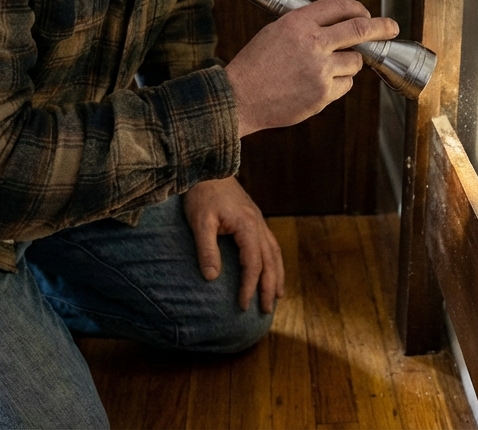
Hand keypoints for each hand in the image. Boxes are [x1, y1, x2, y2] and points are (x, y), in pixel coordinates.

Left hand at [183, 177, 283, 312]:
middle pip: (270, 262)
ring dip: (277, 275)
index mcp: (248, 226)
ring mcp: (259, 221)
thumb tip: (211, 278)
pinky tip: (271, 268)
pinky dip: (274, 261)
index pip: (253, 264)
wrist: (208, 167)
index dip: (249, 286)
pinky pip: (270, 244)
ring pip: (274, 253)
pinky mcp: (254, 218)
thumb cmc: (202, 194)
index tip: (243, 305)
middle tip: (265, 310)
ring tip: (277, 296)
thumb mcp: (200, 222)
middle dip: (268, 287)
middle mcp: (258, 225)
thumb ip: (207, 249)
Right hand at [226, 0, 397, 135]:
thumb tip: (339, 25)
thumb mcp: (276, 32)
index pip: (339, 6)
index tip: (367, 14)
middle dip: (381, 27)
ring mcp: (320, 70)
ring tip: (324, 69)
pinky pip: (345, 85)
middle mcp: (312, 43)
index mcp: (298, 23)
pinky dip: (338, 84)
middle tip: (391, 28)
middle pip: (360, 30)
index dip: (358, 9)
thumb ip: (306, 26)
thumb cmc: (255, 66)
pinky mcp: (323, 93)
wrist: (239, 98)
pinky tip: (317, 85)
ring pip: (355, 62)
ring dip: (348, 64)